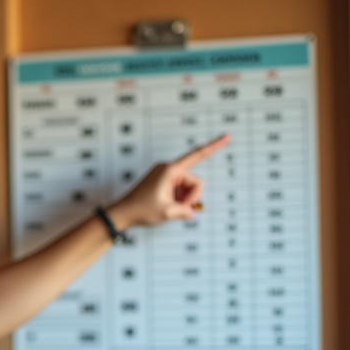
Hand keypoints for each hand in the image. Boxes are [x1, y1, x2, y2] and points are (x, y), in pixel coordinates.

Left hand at [111, 134, 228, 228]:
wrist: (122, 214)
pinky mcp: (163, 181)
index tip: (228, 136)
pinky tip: (168, 205)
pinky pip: (179, 189)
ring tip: (168, 207)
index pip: (197, 155)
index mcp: (170, 170)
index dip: (214, 146)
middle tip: (178, 208)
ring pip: (188, 187)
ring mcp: (165, 174)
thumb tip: (191, 211)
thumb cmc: (140, 210)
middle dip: (190, 197)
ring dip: (183, 199)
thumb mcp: (168, 213)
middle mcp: (168, 168)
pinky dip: (178, 199)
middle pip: (194, 182)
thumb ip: (185, 210)